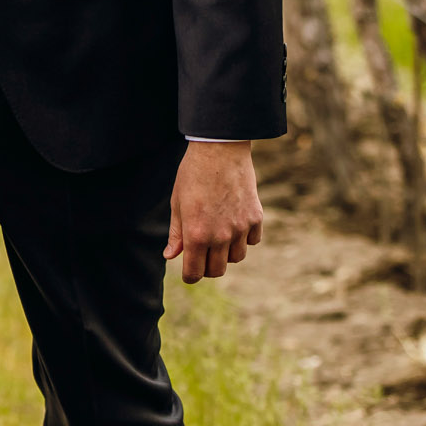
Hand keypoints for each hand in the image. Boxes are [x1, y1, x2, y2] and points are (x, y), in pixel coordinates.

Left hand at [165, 141, 262, 283]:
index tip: (188, 271)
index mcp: (196, 235)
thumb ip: (176, 233)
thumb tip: (170, 255)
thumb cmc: (193, 175)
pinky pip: (252, 241)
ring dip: (226, 253)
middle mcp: (220, 236)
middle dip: (207, 267)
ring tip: (218, 236)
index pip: (194, 273)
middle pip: (217, 270)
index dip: (189, 275)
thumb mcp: (177, 203)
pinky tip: (235, 225)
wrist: (220, 150)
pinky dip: (244, 239)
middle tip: (202, 255)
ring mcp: (240, 228)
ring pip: (236, 258)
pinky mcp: (255, 218)